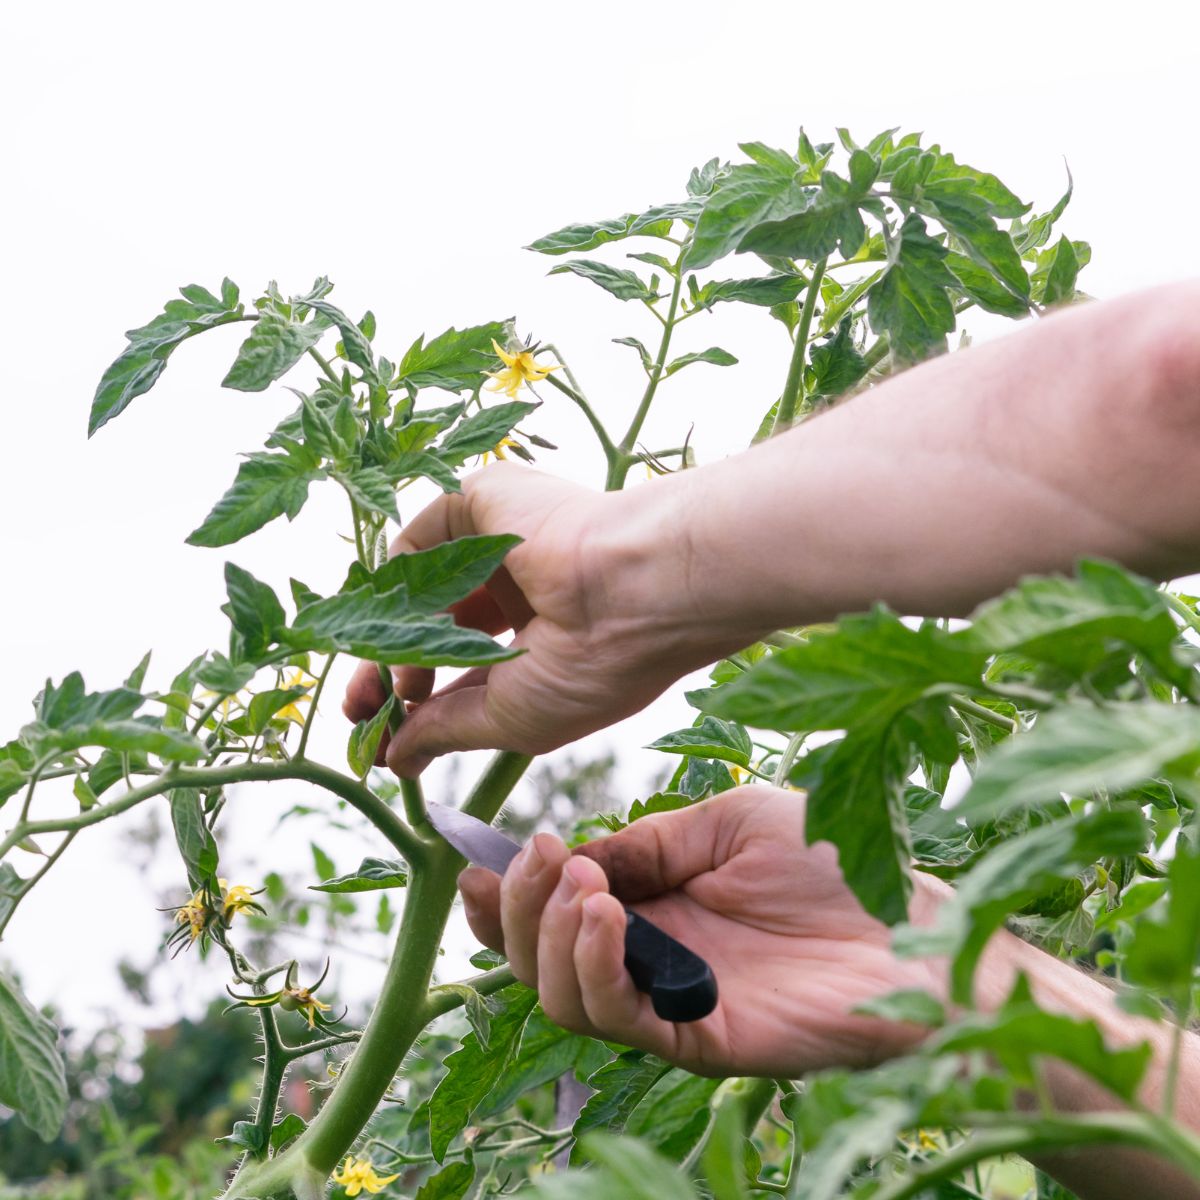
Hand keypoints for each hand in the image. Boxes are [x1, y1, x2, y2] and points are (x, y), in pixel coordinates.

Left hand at [343, 463, 746, 776]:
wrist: (633, 590)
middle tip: (362, 711)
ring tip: (402, 682)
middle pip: (431, 630)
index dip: (418, 707)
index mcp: (542, 635)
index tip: (383, 742)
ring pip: (419, 592)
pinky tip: (411, 629)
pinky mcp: (484, 501)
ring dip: (393, 642)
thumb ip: (446, 731)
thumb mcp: (512, 720)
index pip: (463, 670)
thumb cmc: (593, 666)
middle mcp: (520, 586)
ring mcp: (501, 542)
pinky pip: (419, 543)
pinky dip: (400, 588)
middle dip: (389, 675)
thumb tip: (400, 761)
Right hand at [457, 785, 950, 1077]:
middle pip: (538, 954)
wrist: (917, 929)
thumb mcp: (726, 822)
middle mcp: (651, 955)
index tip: (481, 856)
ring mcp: (670, 1000)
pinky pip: (618, 1019)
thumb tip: (573, 856)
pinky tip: (605, 917)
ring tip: (579, 884)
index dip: (508, 890)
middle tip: (538, 857)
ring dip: (548, 935)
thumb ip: (647, 842)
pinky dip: (592, 966)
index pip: (555, 908)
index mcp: (654, 902)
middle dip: (516, 907)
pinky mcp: (697, 1037)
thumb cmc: (834, 864)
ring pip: (561, 993)